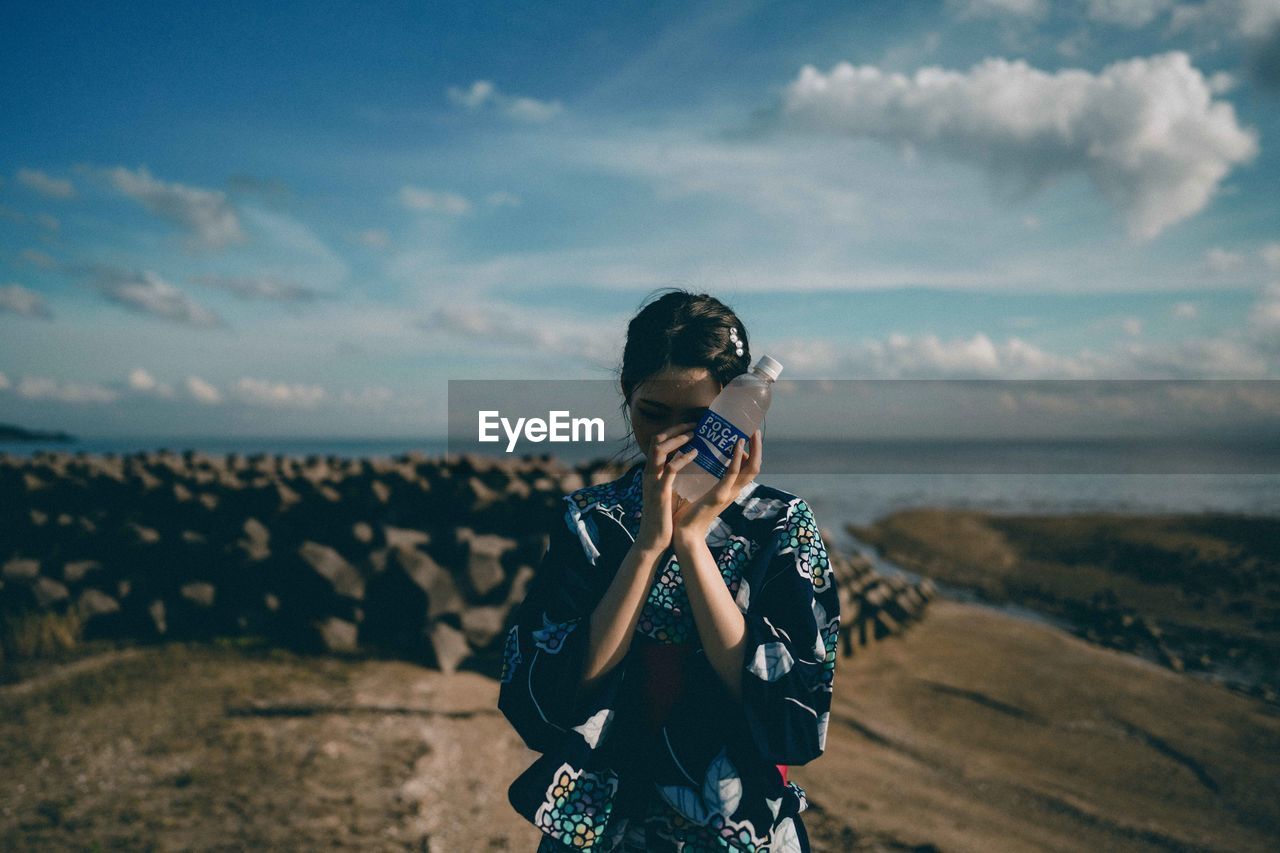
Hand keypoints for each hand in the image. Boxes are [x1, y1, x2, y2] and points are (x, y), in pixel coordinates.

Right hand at [634, 421, 701, 554]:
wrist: (654, 541)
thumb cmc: (664, 519)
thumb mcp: (667, 494)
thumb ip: (673, 480)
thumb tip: (687, 470)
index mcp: (652, 473)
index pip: (658, 444)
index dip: (673, 432)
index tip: (690, 427)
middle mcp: (650, 474)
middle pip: (656, 440)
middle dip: (675, 429)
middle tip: (694, 425)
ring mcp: (653, 482)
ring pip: (659, 449)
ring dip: (677, 439)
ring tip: (694, 434)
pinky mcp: (660, 492)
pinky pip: (670, 469)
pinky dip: (682, 458)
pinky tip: (695, 453)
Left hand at [673, 428, 761, 546]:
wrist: (684, 534)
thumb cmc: (689, 513)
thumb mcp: (701, 491)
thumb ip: (706, 479)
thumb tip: (702, 460)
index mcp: (730, 489)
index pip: (748, 469)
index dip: (752, 452)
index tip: (748, 436)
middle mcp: (733, 491)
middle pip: (755, 467)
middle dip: (758, 448)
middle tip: (755, 430)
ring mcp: (729, 493)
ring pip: (751, 469)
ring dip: (753, 449)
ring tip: (750, 433)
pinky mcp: (719, 495)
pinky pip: (733, 473)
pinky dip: (737, 457)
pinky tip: (736, 445)